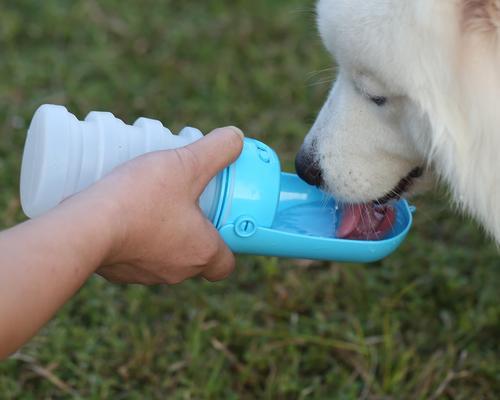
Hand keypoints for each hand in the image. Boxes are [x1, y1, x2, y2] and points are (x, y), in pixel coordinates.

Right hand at [85, 126, 243, 284]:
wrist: (85, 227)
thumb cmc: (142, 200)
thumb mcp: (188, 164)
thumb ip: (217, 149)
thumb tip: (236, 136)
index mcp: (201, 252)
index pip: (225, 264)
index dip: (227, 244)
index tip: (219, 221)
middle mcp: (177, 271)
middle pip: (195, 257)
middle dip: (194, 230)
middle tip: (187, 201)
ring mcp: (145, 275)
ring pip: (164, 257)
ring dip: (163, 234)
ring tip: (154, 202)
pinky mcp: (117, 272)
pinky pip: (134, 256)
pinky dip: (134, 239)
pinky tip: (125, 214)